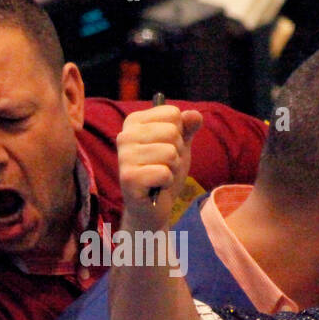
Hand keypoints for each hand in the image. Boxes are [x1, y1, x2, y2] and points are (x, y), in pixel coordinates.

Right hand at [116, 104, 201, 231]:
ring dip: (172, 168)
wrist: (153, 205)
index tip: (166, 147)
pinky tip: (156, 186)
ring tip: (159, 175)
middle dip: (177, 152)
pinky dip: (167, 182)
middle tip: (164, 164)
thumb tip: (195, 115)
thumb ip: (188, 127)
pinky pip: (164, 173)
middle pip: (172, 132)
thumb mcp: (180, 145)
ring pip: (170, 153)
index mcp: (134, 121)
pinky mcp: (128, 178)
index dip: (179, 133)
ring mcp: (124, 156)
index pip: (172, 113)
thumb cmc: (164, 170)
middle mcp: (124, 135)